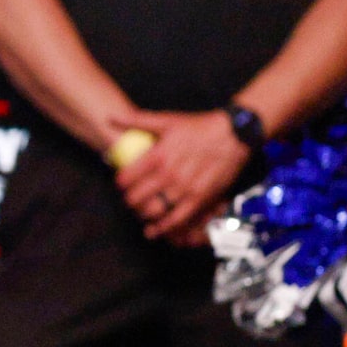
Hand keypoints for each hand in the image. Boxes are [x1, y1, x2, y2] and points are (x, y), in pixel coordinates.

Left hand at [117, 108, 248, 243]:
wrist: (235, 134)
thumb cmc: (200, 126)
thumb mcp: (167, 120)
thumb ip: (137, 121)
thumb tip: (111, 117)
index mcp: (158, 155)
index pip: (126, 179)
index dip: (120, 184)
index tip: (122, 185)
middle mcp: (170, 174)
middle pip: (137, 198)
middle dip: (130, 202)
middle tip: (131, 201)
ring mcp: (185, 188)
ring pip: (155, 210)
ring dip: (144, 215)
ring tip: (142, 214)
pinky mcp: (201, 198)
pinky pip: (177, 218)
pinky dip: (164, 227)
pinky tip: (156, 229)